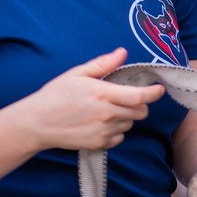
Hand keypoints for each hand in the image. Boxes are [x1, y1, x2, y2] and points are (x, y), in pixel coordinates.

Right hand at [16, 47, 165, 151]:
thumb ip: (103, 64)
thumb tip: (122, 52)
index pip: (139, 96)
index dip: (153, 93)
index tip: (159, 89)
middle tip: (126, 97)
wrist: (37, 123)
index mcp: (102, 93)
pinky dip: (116, 130)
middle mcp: (106, 114)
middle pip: (140, 112)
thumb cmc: (55, 95)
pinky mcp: (99, 144)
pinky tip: (100, 122)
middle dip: (139, 104)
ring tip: (106, 109)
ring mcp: (103, 131)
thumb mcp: (77, 73)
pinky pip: (119, 137)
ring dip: (125, 117)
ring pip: (129, 124)